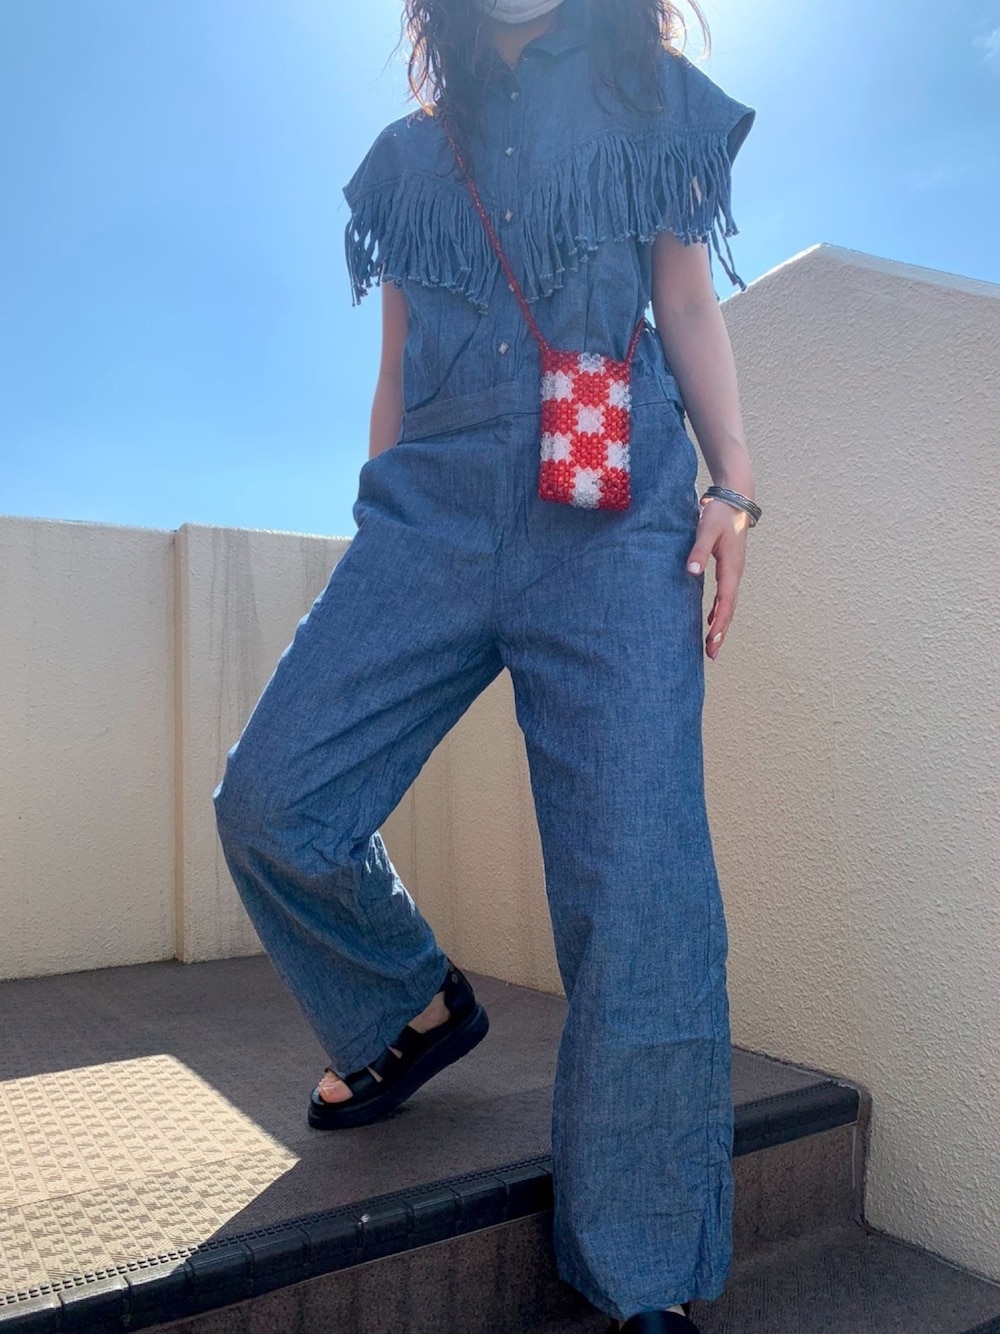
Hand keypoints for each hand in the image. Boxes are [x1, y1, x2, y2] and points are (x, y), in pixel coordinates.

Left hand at [686, 499, 749, 660]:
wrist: (736, 499)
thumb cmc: (720, 514)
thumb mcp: (706, 530)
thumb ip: (699, 551)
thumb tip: (692, 572)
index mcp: (731, 568)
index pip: (726, 602)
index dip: (719, 623)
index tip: (712, 641)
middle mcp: (735, 574)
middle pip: (729, 609)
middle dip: (721, 632)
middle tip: (711, 654)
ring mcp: (734, 572)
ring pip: (728, 604)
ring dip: (720, 624)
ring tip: (712, 645)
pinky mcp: (729, 568)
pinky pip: (725, 596)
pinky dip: (718, 610)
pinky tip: (710, 620)